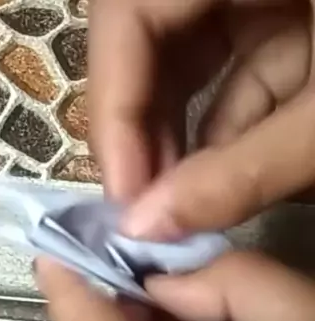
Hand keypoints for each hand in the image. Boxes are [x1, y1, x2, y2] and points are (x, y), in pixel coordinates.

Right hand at [89, 0, 314, 234]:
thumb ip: (243, 170)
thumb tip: (150, 226)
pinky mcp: (279, 21)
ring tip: (172, 210)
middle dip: (138, 130)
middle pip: (144, 37)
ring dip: (173, 138)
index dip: (114, 108)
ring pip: (183, 59)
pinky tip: (213, 187)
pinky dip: (222, 132)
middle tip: (142, 212)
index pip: (129, 13)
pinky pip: (232, 71)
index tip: (123, 198)